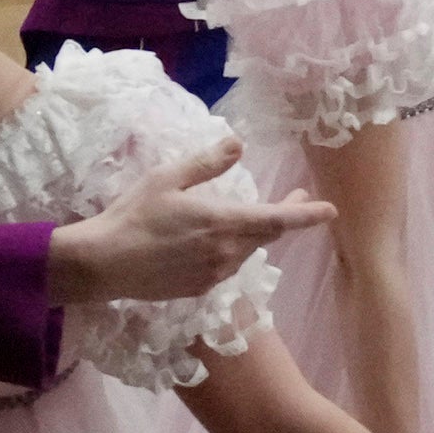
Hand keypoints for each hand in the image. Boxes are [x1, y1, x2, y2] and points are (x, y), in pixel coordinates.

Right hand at [46, 139, 331, 303]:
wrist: (103, 264)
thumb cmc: (133, 215)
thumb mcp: (167, 179)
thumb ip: (207, 164)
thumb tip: (238, 144)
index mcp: (222, 222)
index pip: (277, 220)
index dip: (307, 215)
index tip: (330, 211)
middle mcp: (226, 252)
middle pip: (266, 235)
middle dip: (283, 217)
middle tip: (295, 200)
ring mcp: (214, 274)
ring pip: (246, 251)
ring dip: (253, 234)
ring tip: (249, 216)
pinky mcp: (200, 289)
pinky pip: (226, 266)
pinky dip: (230, 250)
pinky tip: (213, 241)